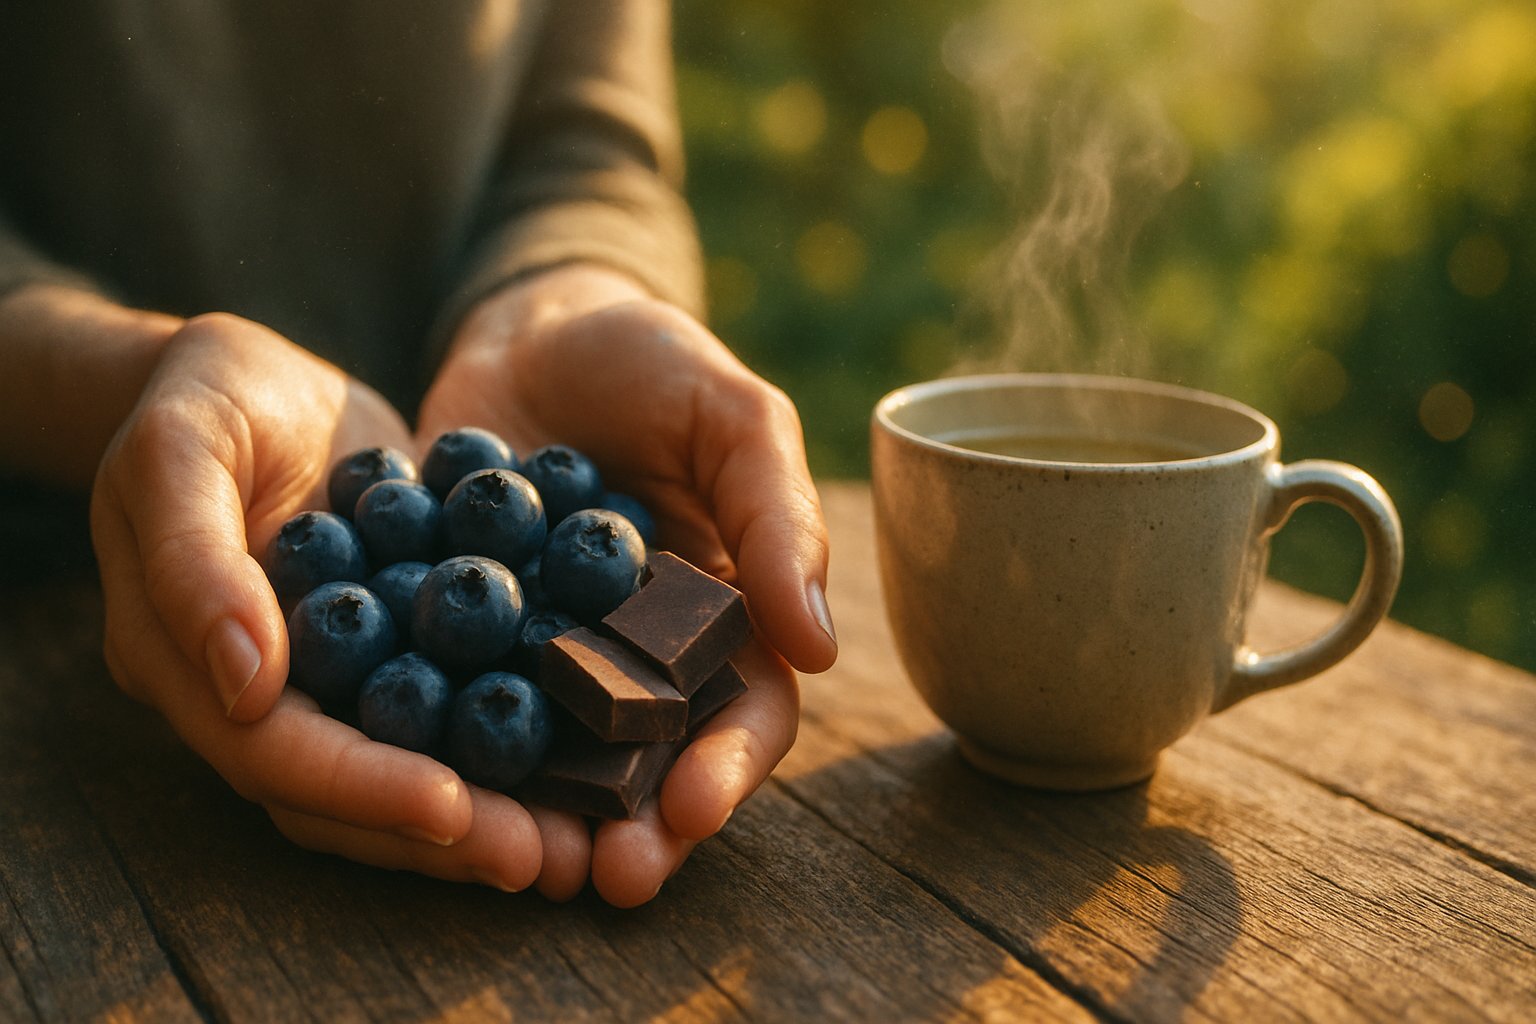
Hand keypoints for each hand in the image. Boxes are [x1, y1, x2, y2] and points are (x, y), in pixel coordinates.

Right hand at [90, 313, 543, 891]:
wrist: (249, 376)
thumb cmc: (197, 399)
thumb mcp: (177, 453)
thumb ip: (196, 565)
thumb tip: (248, 684)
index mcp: (193, 669)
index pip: (276, 757)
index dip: (362, 791)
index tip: (454, 810)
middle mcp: (269, 697)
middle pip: (353, 793)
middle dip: (447, 834)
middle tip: (546, 860)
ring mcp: (341, 676)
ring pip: (413, 765)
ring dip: (496, 807)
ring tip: (583, 835)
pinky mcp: (403, 644)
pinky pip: (460, 702)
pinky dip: (520, 730)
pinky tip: (597, 745)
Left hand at [420, 264, 836, 904]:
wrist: (530, 326)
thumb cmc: (654, 363)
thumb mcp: (731, 415)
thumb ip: (775, 515)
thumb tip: (818, 646)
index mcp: (725, 617)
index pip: (747, 711)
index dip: (729, 765)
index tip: (695, 806)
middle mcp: (640, 656)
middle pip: (654, 764)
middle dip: (641, 826)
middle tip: (613, 875)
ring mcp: (547, 655)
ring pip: (555, 758)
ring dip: (547, 816)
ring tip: (522, 860)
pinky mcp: (461, 638)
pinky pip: (454, 701)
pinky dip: (442, 744)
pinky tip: (420, 774)